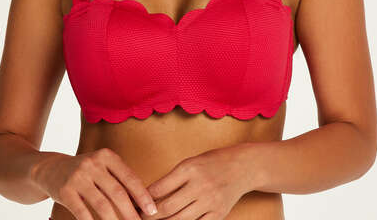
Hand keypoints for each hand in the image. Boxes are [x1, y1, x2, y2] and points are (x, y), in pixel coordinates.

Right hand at [31, 148, 157, 219]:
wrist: (50, 168)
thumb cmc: (85, 171)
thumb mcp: (102, 166)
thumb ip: (119, 178)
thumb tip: (142, 201)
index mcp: (106, 156)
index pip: (129, 177)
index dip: (142, 195)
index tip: (152, 210)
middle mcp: (93, 163)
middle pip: (117, 192)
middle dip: (131, 212)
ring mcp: (78, 177)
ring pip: (102, 204)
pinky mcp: (65, 191)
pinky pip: (82, 212)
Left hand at [139, 145, 253, 219]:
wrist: (243, 166)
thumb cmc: (212, 161)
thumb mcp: (190, 162)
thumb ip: (173, 178)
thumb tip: (150, 195)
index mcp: (189, 168)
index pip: (160, 188)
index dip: (144, 199)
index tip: (134, 203)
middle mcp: (199, 185)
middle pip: (167, 208)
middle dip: (149, 216)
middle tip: (137, 218)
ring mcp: (210, 202)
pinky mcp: (218, 214)